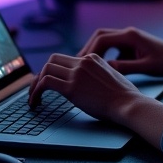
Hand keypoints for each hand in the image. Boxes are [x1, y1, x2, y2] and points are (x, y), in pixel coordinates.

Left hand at [27, 51, 143, 125]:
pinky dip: (35, 92)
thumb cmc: (125, 97)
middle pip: (53, 60)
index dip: (55, 71)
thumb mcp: (112, 77)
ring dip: (35, 84)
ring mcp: (77, 73)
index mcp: (92, 58)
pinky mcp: (72, 88)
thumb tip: (87, 84)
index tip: (50, 83)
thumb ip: (97, 75)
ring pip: (46, 69)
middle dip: (42, 73)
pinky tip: (35, 103)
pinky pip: (45, 83)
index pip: (66, 59)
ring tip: (33, 98)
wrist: (129, 104)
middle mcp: (83, 62)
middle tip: (37, 89)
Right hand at [74, 27, 162, 76]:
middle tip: (77, 63)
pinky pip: (112, 47)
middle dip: (88, 48)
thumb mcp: (147, 67)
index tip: (81, 63)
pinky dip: (104, 55)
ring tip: (84, 66)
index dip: (90, 50)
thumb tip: (106, 68)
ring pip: (105, 41)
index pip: (102, 39)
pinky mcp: (130, 45)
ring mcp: (128, 39)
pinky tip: (99, 69)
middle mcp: (128, 34)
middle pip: (100, 36)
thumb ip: (127, 67)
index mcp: (130, 36)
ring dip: (94, 51)